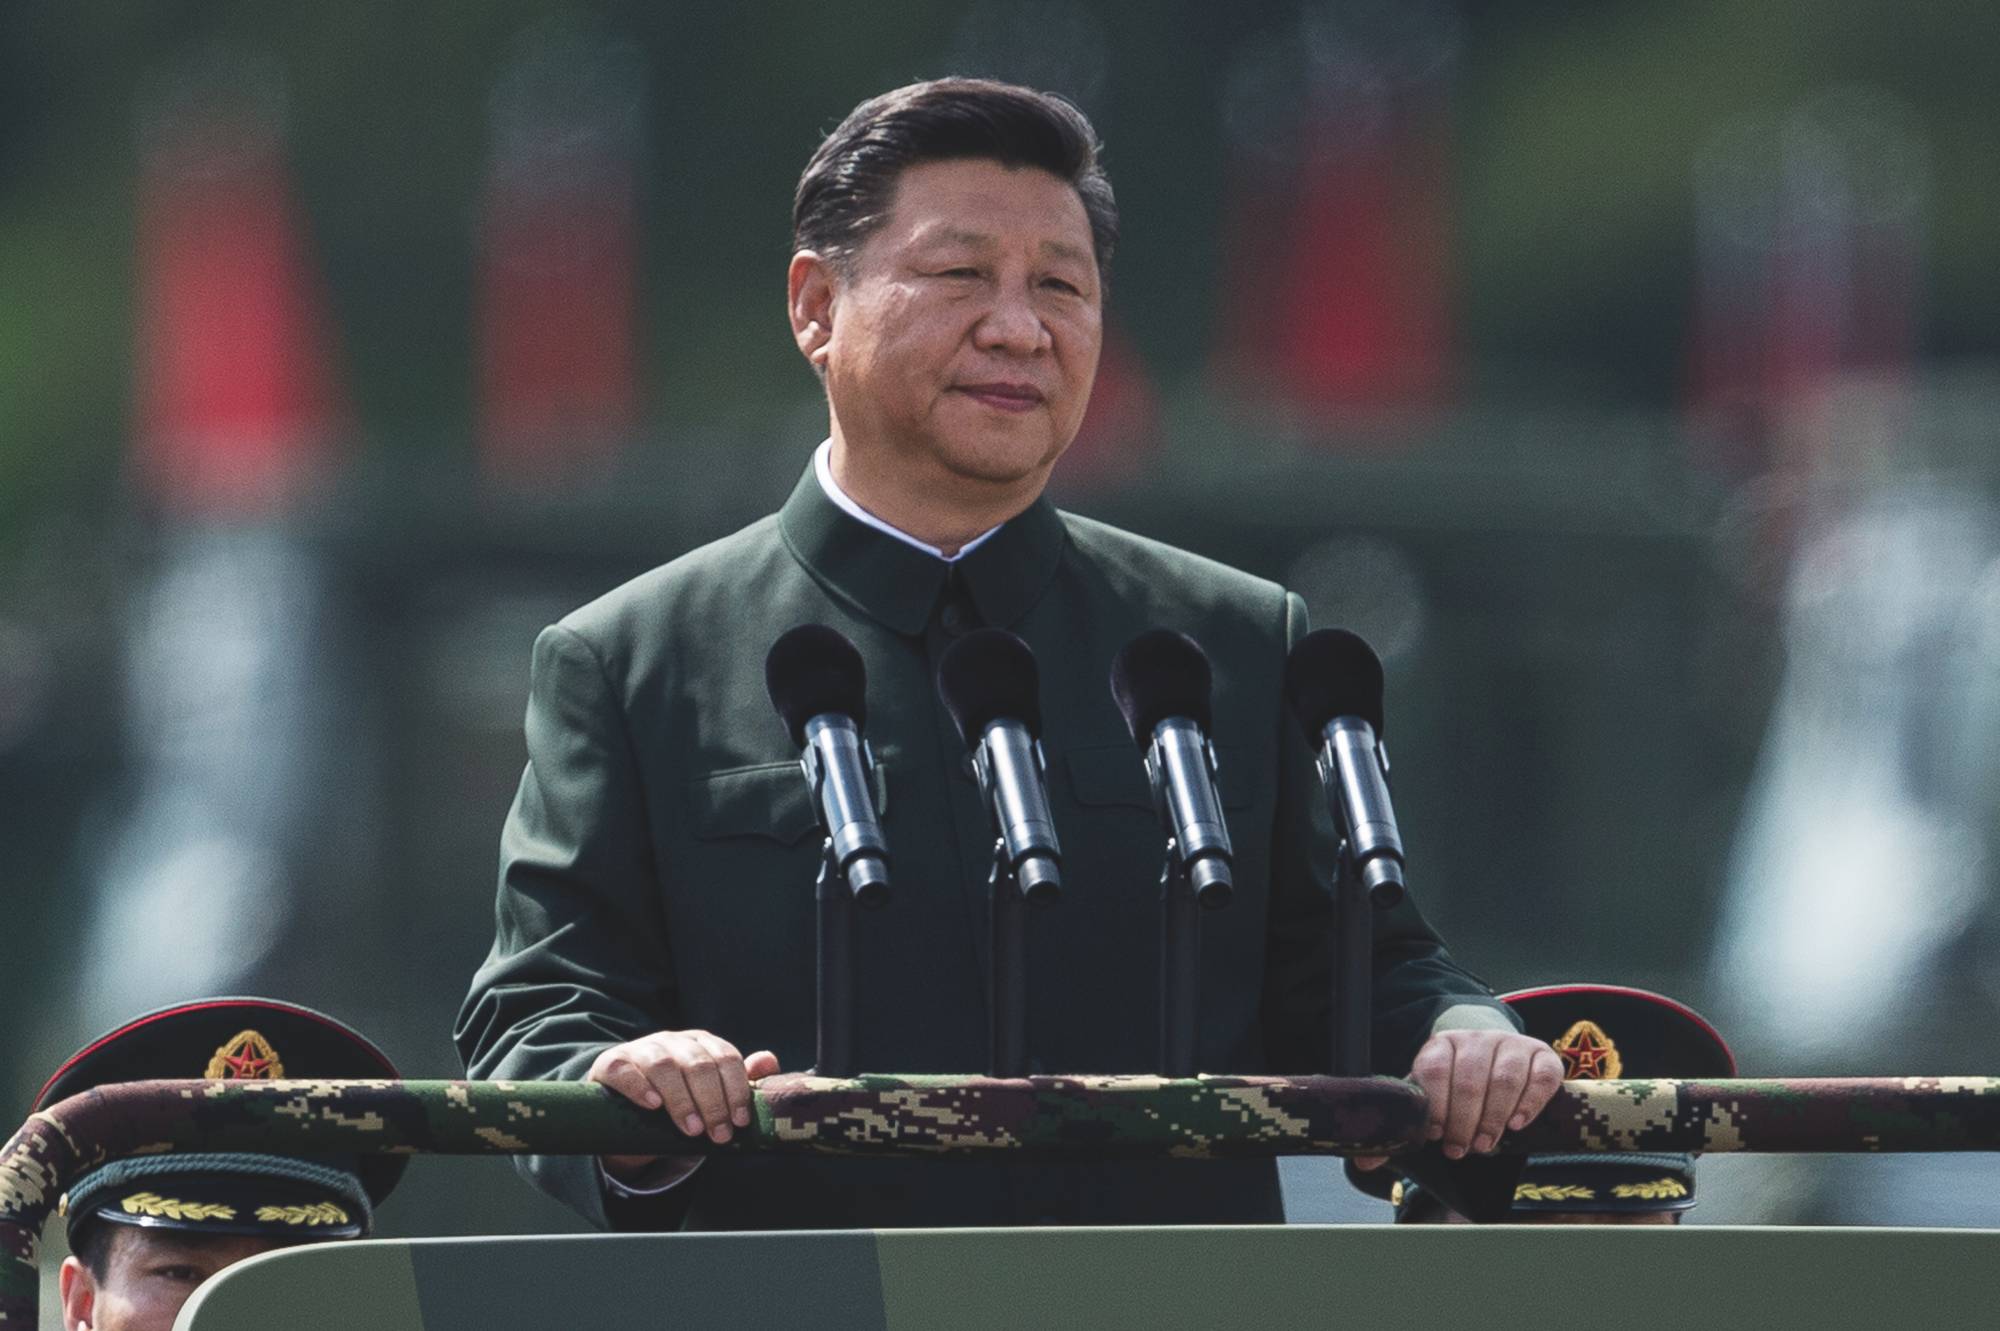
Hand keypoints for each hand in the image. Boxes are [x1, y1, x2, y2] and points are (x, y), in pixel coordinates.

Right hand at [587, 1030, 779, 1179]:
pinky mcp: (613, 1062)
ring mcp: (642, 1049)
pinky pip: (625, 1069)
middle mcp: (674, 1041)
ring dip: (681, 1100)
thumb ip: (740, 1077)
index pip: (726, 1058)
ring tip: (691, 1130)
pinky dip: (640, 1086)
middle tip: (718, 1134)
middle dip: (713, 1103)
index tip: (740, 1121)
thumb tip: (769, 1061)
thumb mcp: (710, 1088)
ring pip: (664, 1066)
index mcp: (702, 1043)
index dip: (736, 1090)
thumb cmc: (677, 1094)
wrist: (625, 1098)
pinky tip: (653, 1105)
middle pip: (698, 1065)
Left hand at [1353, 1029, 1563, 1170]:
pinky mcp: (1542, 1055)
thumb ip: (1401, 1128)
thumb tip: (1364, 1162)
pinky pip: (1542, 1075)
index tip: (1433, 1136)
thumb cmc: (1456, 1087)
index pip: (1435, 1068)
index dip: (1435, 1105)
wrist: (1495, 1057)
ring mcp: (1511, 1044)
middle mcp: (1476, 1039)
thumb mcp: (1428, 1100)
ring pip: (1506, 1077)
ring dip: (1495, 1116)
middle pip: (1471, 1078)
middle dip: (1464, 1120)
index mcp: (1442, 1045)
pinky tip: (1518, 1124)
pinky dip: (1531, 1101)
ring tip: (1485, 1144)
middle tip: (1460, 1150)